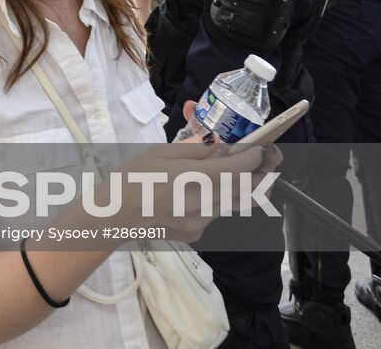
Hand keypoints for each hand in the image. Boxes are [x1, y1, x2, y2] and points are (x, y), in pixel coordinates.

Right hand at [114, 139, 280, 242]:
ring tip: (225, 172)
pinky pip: (215, 214)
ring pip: (233, 202)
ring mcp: (200, 223)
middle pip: (249, 191)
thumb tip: (222, 145)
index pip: (238, 169)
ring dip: (237, 186)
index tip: (262, 148)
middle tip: (268, 160)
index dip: (256, 157)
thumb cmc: (131, 178)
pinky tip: (192, 194)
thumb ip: (195, 149)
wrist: (113, 218)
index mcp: (190, 178)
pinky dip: (214, 200)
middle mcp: (201, 203)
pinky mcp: (196, 235)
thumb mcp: (158, 153)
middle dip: (264, 174)